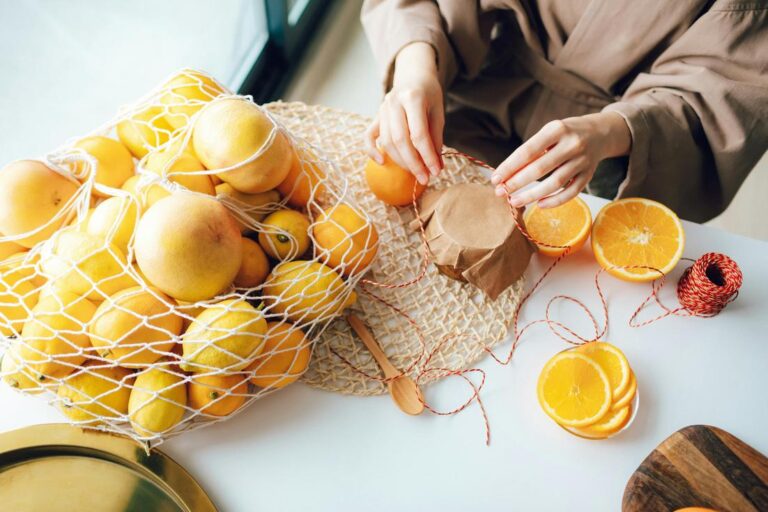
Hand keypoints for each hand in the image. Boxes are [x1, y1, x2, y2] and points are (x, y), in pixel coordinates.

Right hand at [365, 42, 444, 184]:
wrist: (413, 75)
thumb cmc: (428, 95)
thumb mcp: (438, 112)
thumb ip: (436, 138)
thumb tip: (437, 166)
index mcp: (413, 98)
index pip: (419, 133)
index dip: (428, 155)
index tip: (436, 171)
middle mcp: (394, 102)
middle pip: (400, 140)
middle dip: (413, 163)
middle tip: (425, 178)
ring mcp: (382, 109)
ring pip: (386, 141)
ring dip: (400, 161)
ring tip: (414, 172)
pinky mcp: (376, 116)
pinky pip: (368, 136)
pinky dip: (372, 150)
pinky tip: (381, 162)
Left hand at [491, 112, 631, 207]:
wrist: (601, 132)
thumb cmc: (565, 134)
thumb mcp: (549, 133)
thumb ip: (531, 151)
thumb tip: (506, 175)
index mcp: (556, 129)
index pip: (528, 151)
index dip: (510, 167)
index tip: (495, 179)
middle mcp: (572, 144)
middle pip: (540, 168)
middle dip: (516, 183)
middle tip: (500, 192)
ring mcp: (583, 160)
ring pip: (555, 183)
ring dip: (532, 195)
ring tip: (514, 201)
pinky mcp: (589, 174)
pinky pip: (571, 192)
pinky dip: (554, 201)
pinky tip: (539, 204)